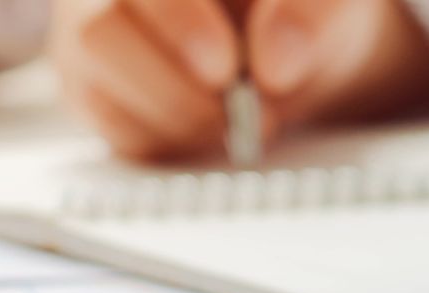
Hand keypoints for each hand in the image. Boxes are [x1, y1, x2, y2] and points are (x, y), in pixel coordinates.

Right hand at [50, 0, 428, 161]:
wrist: (299, 53)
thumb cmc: (301, 14)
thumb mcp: (330, 5)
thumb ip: (310, 16)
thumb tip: (276, 62)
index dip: (176, 20)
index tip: (224, 67)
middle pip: (98, 33)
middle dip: (178, 89)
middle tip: (248, 115)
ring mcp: (100, 41)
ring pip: (98, 92)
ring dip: (182, 120)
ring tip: (242, 124)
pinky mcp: (101, 96)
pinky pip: (117, 132)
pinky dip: (175, 142)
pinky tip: (214, 128)